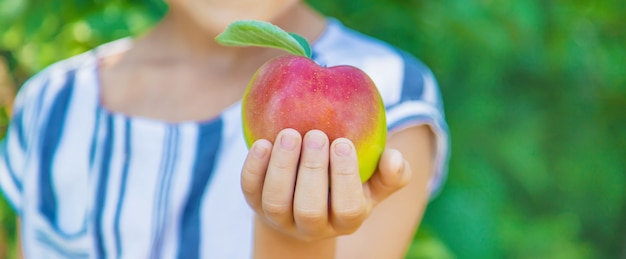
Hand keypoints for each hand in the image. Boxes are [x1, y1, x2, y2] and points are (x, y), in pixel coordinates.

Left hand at [241, 128, 411, 241]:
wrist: (302, 200)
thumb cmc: (344, 185)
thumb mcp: (372, 183)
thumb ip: (390, 173)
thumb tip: (395, 157)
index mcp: (344, 221)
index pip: (348, 209)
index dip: (345, 178)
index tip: (343, 142)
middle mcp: (311, 225)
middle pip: (309, 209)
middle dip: (312, 171)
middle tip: (316, 134)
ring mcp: (280, 217)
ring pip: (276, 201)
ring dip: (282, 167)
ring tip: (290, 134)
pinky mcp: (254, 203)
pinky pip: (250, 189)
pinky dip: (254, 167)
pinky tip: (262, 142)